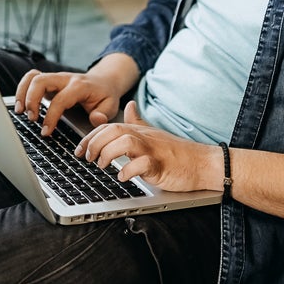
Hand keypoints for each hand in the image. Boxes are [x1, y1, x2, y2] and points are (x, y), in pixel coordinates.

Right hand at [13, 68, 122, 135]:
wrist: (104, 81)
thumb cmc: (105, 96)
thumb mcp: (110, 106)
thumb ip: (103, 114)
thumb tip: (95, 119)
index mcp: (80, 86)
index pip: (60, 99)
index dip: (51, 117)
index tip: (45, 132)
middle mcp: (65, 78)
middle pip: (40, 81)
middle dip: (31, 100)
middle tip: (32, 119)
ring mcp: (55, 78)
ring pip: (33, 77)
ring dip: (23, 93)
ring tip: (20, 111)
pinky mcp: (49, 81)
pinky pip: (31, 78)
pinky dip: (22, 89)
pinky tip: (21, 105)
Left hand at [74, 101, 219, 192]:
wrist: (204, 163)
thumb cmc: (177, 152)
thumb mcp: (154, 133)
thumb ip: (138, 121)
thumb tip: (129, 106)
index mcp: (140, 131)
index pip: (109, 127)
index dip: (91, 136)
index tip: (80, 150)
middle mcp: (144, 137)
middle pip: (113, 130)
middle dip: (95, 143)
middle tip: (87, 158)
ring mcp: (153, 149)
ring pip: (125, 141)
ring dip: (108, 154)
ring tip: (102, 166)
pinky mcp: (161, 164)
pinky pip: (142, 164)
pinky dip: (129, 170)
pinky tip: (122, 177)